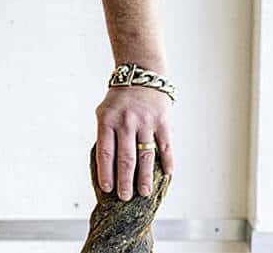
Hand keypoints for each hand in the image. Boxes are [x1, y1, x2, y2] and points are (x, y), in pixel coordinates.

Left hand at [94, 86, 173, 200]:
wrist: (141, 75)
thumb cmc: (119, 100)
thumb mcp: (105, 112)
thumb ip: (106, 136)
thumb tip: (107, 167)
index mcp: (107, 120)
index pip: (105, 152)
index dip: (106, 172)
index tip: (107, 189)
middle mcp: (126, 122)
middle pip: (126, 159)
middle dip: (125, 182)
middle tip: (125, 198)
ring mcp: (145, 122)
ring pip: (146, 156)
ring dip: (145, 177)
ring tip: (144, 193)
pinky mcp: (162, 121)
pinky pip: (165, 146)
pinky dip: (167, 162)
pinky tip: (167, 175)